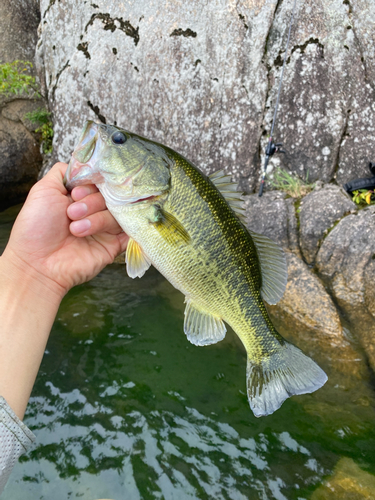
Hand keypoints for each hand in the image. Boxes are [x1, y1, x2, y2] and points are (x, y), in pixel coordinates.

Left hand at [2, 162, 127, 297]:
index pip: (99, 181)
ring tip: (75, 229)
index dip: (89, 184)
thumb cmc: (36, 228)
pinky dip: (125, 228)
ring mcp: (105, 228)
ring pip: (117, 213)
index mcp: (79, 197)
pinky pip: (130, 233)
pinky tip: (107, 231)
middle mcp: (94, 211)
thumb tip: (82, 163)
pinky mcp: (113, 246)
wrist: (38, 264)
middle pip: (110, 195)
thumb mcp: (43, 190)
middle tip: (71, 213)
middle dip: (91, 202)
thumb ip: (63, 172)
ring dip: (96, 219)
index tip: (73, 194)